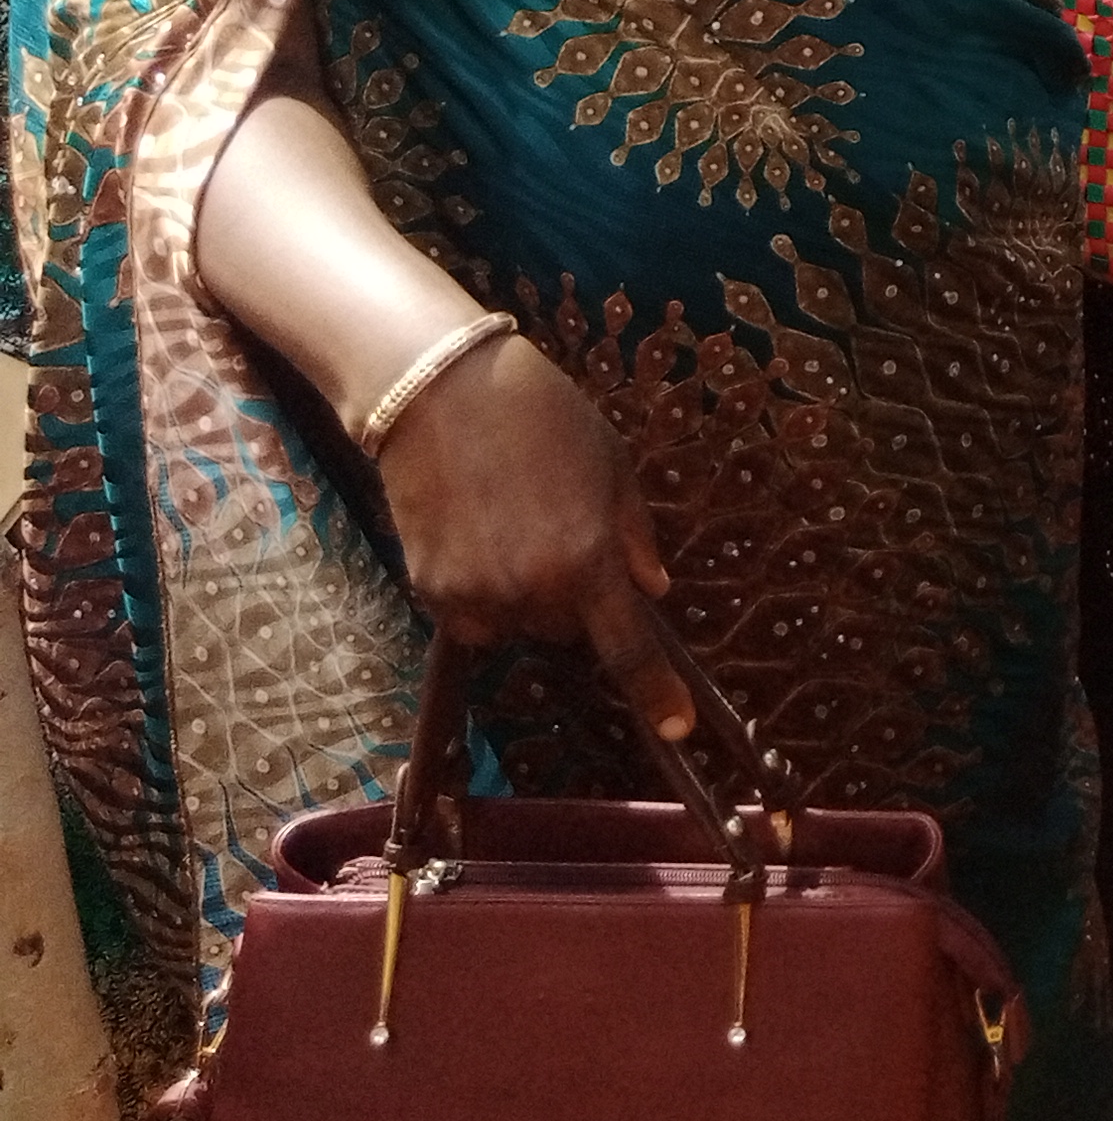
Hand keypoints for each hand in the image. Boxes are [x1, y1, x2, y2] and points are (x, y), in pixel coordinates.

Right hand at [372, 328, 690, 741]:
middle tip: (559, 529)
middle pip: (568, 628)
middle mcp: (530, 591)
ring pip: (518, 625)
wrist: (440, 392)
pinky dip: (481, 592)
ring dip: (524, 594)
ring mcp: (474, 596)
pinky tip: (475, 534)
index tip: (677, 728)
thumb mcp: (611, 467)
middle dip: (575, 594)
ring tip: (511, 522)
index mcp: (588, 561)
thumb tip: (654, 590)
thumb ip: (633, 537)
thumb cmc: (543, 418)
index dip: (656, 692)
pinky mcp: (428, 590)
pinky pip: (472, 617)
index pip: (629, 648)